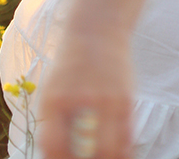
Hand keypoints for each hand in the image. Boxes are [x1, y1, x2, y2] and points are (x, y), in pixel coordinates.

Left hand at [37, 28, 134, 158]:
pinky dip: (122, 153)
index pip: (53, 146)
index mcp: (55, 100)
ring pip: (108, 151)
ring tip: (100, 157)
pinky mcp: (126, 99)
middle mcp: (81, 101)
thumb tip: (55, 157)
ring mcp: (106, 100)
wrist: (97, 31)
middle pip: (83, 153)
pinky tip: (118, 155)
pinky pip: (127, 139)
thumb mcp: (51, 91)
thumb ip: (52, 123)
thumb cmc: (70, 66)